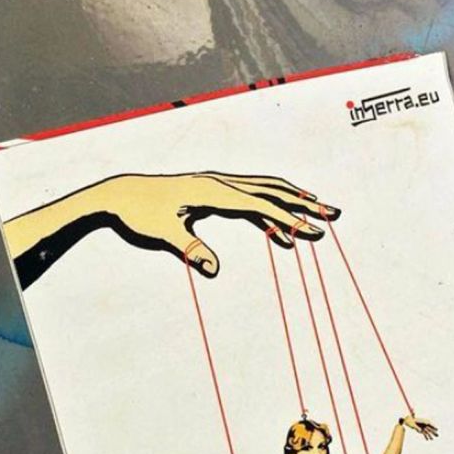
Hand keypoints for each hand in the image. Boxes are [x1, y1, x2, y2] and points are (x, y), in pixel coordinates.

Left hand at [96, 172, 339, 277]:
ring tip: (319, 212)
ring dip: (293, 202)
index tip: (310, 231)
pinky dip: (270, 212)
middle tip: (333, 214)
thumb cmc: (140, 213)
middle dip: (304, 204)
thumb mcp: (163, 235)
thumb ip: (191, 249)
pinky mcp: (213, 193)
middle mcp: (220, 183)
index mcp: (213, 191)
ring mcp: (218, 186)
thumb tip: (213, 270)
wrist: (120, 194)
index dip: (287, 219)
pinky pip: (250, 199)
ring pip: (265, 190)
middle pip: (272, 191)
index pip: (260, 205)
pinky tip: (281, 231)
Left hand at [402, 415, 437, 439]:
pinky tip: (428, 440)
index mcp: (424, 421)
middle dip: (433, 432)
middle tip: (437, 435)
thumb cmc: (411, 421)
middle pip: (430, 429)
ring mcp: (423, 428)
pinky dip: (426, 437)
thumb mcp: (413, 424)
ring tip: (432, 439)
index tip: (437, 429)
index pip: (430, 424)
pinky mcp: (421, 431)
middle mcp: (424, 425)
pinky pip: (424, 434)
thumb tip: (420, 431)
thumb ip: (417, 427)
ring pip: (428, 432)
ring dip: (430, 435)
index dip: (433, 427)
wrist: (408, 421)